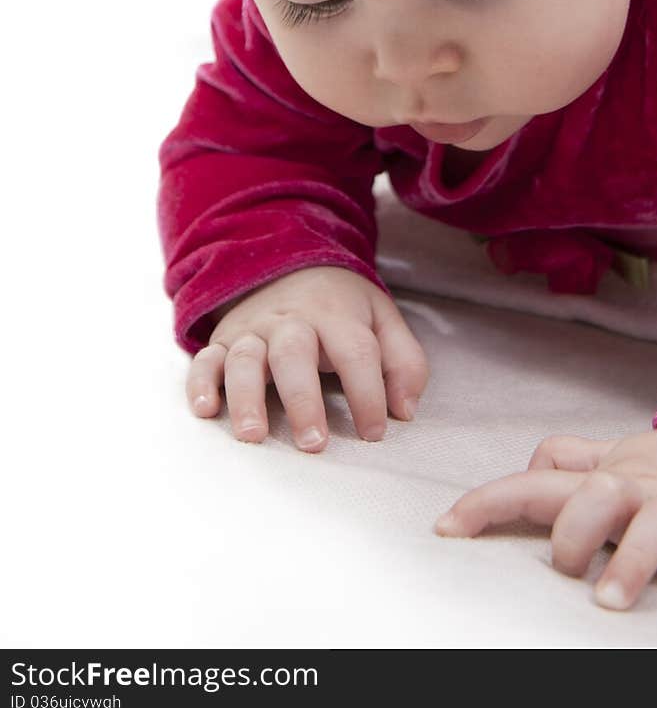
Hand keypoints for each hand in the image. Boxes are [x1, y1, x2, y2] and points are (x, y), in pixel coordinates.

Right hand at [185, 266, 429, 452]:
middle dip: (302, 400)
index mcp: (335, 314)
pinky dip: (200, 384)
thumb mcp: (381, 318)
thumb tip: (405, 411)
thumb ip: (403, 361)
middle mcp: (290, 320)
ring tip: (253, 436)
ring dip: (247, 397)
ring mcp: (252, 330)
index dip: (367, 393)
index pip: (355, 352)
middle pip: (294, 354)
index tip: (374, 433)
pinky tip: (206, 410)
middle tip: (313, 443)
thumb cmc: (340, 306)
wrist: (288, 264)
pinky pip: (204, 360)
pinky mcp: (222, 342)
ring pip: (244, 359)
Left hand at [434, 427, 656, 609]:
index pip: (533, 485)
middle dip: (572, 532)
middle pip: (595, 495)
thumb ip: (566, 462)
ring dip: (633, 560)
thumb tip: (525, 467)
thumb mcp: (607, 463)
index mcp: (597, 479)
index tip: (446, 530)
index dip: (488, 503)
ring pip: (656, 521)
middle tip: (564, 571)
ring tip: (610, 600)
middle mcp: (633, 488)